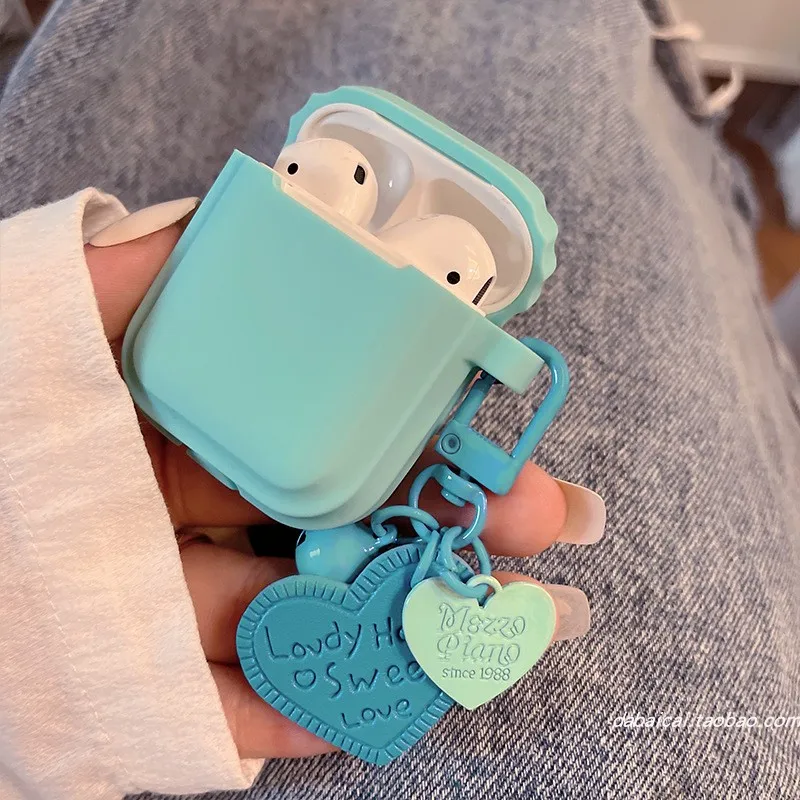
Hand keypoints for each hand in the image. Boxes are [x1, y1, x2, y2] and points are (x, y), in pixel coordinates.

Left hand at [86, 213, 603, 759]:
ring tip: (515, 618)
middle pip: (342, 522)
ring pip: (311, 615)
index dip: (414, 424)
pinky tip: (403, 695)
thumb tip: (253, 217)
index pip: (324, 423)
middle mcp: (187, 514)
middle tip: (546, 518)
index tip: (493, 420)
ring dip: (416, 618)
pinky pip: (241, 705)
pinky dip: (319, 706)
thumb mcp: (50, 323)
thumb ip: (142, 274)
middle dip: (451, 522)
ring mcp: (168, 604)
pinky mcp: (139, 689)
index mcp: (180, 425)